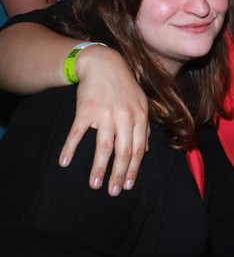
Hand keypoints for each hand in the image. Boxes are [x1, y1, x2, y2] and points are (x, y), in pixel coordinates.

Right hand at [60, 45, 148, 195]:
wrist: (104, 64)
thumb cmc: (124, 87)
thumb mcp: (141, 105)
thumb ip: (144, 128)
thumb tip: (146, 150)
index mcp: (140, 117)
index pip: (138, 149)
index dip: (133, 169)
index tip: (127, 185)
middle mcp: (125, 117)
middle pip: (123, 151)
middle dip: (118, 174)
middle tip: (113, 192)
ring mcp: (105, 113)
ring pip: (103, 146)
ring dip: (98, 168)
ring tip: (95, 185)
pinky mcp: (85, 109)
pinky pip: (77, 133)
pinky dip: (70, 148)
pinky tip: (64, 162)